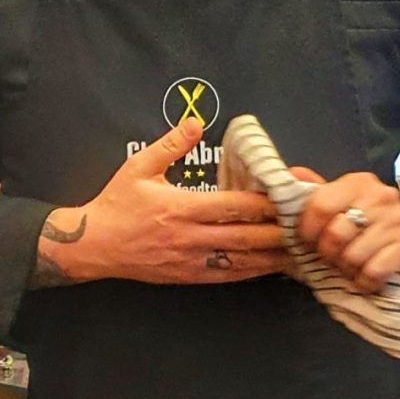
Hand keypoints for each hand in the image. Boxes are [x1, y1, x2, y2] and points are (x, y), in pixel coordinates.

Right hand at [33, 119, 284, 286]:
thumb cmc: (116, 204)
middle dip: (278, 231)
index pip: (233, 206)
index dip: (264, 203)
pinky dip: (253, 271)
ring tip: (300, 248)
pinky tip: (271, 266)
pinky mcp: (189, 276)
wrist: (94, 245)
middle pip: (246, 236)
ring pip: (242, 260)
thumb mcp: (139, 167)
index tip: (287, 196)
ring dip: (273, 255)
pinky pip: (228, 275)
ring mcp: (191, 261)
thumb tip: (195, 121)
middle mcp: (189, 237)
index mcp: (180, 208)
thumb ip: (171, 145)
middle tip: (305, 224)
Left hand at [293, 167, 399, 291]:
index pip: (320, 204)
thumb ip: (316, 191)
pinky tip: (368, 276)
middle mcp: (379, 197)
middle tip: (335, 256)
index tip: (309, 239)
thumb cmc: (372, 224)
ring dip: (348, 269)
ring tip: (354, 265)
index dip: (307, 229)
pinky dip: (365, 281)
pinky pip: (373, 271)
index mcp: (358, 183)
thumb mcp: (344, 203)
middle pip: (335, 234)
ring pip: (353, 256)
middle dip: (329, 253)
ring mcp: (396, 221)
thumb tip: (291, 173)